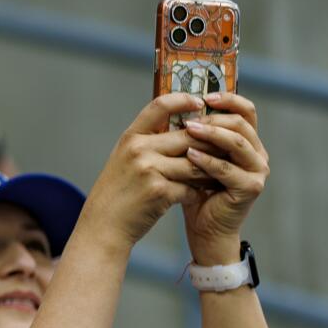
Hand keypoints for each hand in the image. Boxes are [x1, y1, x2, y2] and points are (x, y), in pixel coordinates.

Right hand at [74, 93, 212, 253]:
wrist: (102, 227)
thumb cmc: (116, 194)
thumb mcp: (124, 161)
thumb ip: (148, 144)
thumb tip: (184, 130)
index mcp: (130, 138)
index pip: (160, 106)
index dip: (182, 100)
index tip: (199, 101)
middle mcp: (139, 150)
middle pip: (189, 136)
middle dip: (210, 143)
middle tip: (225, 147)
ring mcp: (149, 170)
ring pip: (196, 163)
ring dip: (209, 170)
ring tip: (216, 174)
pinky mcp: (160, 191)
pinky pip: (191, 187)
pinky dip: (196, 192)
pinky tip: (197, 196)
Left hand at [176, 92, 268, 263]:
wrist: (205, 230)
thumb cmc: (196, 193)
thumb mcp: (194, 159)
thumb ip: (193, 137)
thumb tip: (172, 108)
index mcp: (247, 142)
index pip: (245, 110)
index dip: (228, 99)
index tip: (204, 95)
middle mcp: (258, 153)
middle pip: (242, 123)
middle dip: (214, 117)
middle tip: (189, 117)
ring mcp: (258, 170)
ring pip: (237, 142)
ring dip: (211, 134)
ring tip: (187, 129)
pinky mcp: (251, 188)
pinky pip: (228, 169)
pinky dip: (207, 161)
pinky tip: (189, 156)